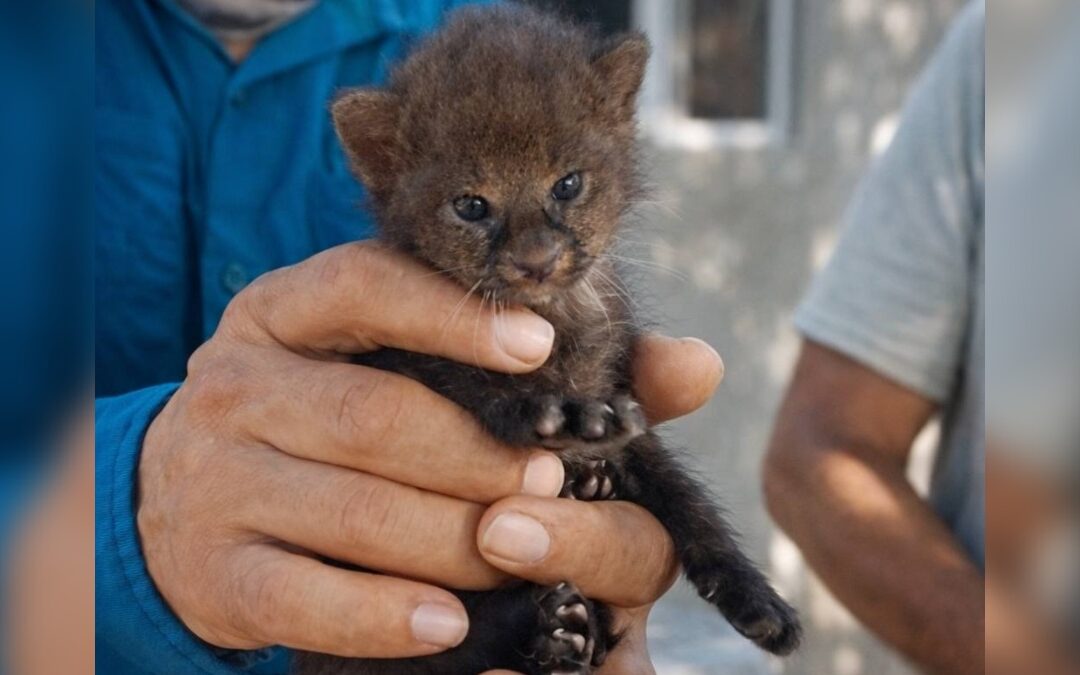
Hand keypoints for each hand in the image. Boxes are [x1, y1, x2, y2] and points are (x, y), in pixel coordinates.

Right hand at [138, 241, 722, 659]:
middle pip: (374, 416)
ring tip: (519, 552)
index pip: (364, 283)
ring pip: (353, 510)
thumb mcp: (400, 360)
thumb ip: (538, 360)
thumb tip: (697, 362)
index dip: (453, 313)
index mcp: (287, 311)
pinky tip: (448, 621)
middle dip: (478, 456)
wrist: (191, 492)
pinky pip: (302, 595)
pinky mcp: (213, 567)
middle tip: (552, 484)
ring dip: (452, 539)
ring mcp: (214, 476)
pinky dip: (383, 612)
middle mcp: (238, 380)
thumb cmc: (333, 414)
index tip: (541, 348)